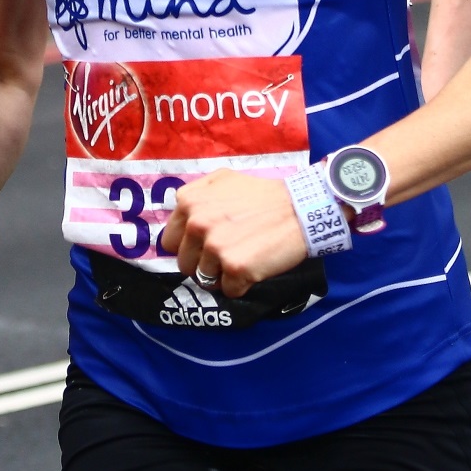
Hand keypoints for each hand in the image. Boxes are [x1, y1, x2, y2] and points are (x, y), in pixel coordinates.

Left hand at [159, 169, 308, 296]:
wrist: (302, 208)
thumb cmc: (264, 195)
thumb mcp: (223, 180)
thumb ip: (196, 195)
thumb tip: (182, 214)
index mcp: (188, 203)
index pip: (169, 241)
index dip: (188, 247)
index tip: (204, 247)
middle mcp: (196, 225)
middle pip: (185, 264)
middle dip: (203, 264)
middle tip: (227, 256)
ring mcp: (215, 247)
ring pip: (204, 279)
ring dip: (222, 276)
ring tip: (243, 260)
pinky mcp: (235, 268)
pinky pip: (228, 291)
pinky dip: (241, 286)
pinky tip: (255, 269)